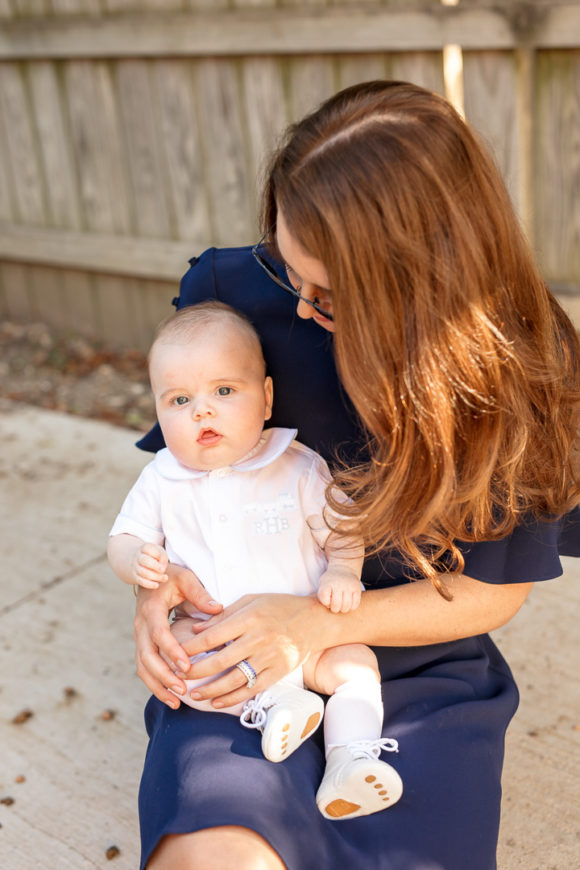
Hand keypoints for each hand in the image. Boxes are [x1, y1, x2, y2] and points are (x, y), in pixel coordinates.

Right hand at [131, 542, 168, 588]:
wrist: (134, 561)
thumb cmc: (152, 555)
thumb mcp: (158, 551)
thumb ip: (163, 556)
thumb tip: (163, 568)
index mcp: (144, 548)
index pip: (148, 548)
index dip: (157, 554)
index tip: (162, 558)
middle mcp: (138, 557)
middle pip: (144, 560)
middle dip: (155, 566)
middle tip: (163, 569)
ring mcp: (135, 567)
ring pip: (143, 572)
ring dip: (156, 576)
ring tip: (165, 578)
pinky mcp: (135, 577)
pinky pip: (141, 581)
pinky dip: (149, 584)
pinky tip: (157, 585)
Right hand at [133, 563, 222, 707]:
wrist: (148, 574)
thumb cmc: (170, 576)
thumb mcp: (185, 578)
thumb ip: (199, 593)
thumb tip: (217, 608)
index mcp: (151, 609)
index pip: (159, 635)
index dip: (172, 652)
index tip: (187, 666)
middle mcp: (141, 625)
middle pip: (147, 656)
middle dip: (164, 676)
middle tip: (183, 690)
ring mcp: (138, 636)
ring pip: (142, 666)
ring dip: (157, 685)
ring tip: (177, 701)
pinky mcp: (141, 643)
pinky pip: (144, 668)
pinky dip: (154, 684)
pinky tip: (170, 697)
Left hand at [177, 593, 332, 709]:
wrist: (314, 621)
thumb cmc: (279, 607)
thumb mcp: (252, 601)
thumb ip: (224, 615)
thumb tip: (196, 629)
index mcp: (250, 618)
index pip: (213, 636)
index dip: (192, 647)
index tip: (176, 653)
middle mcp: (258, 639)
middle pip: (220, 660)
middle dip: (196, 671)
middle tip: (178, 676)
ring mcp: (269, 658)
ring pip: (234, 679)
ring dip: (210, 689)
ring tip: (193, 694)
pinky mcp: (278, 672)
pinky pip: (251, 689)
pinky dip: (232, 698)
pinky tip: (216, 702)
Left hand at [317, 567, 361, 612]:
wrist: (343, 569)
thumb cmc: (331, 581)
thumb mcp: (322, 585)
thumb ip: (322, 596)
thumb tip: (330, 606)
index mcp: (327, 583)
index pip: (324, 598)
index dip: (325, 603)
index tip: (327, 600)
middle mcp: (338, 583)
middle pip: (336, 604)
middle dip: (335, 609)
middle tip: (335, 607)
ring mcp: (349, 586)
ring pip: (346, 605)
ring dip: (343, 609)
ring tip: (341, 607)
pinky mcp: (357, 588)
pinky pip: (355, 604)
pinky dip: (352, 607)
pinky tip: (349, 604)